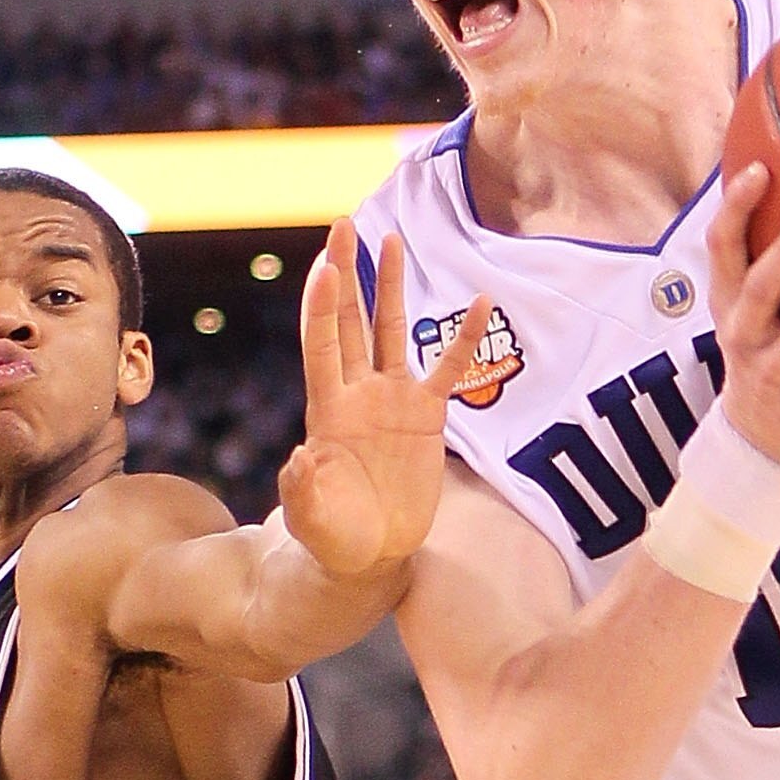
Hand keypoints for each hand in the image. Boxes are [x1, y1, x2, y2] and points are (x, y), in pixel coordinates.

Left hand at [289, 224, 490, 581]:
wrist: (369, 554)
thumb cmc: (333, 538)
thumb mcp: (312, 518)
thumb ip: (303, 489)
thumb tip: (299, 458)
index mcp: (327, 410)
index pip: (322, 345)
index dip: (322, 306)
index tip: (326, 266)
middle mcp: (357, 393)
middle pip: (350, 320)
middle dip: (346, 272)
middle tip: (345, 224)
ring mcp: (392, 400)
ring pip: (391, 330)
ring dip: (391, 286)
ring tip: (393, 239)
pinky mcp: (426, 417)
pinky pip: (449, 369)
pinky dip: (465, 339)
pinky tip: (481, 302)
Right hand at [707, 164, 779, 474]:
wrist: (761, 438)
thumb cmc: (766, 350)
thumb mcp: (753, 310)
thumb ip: (767, 259)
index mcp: (730, 301)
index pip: (722, 247)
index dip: (736, 207)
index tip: (762, 168)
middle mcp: (745, 333)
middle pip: (760, 288)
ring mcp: (777, 370)